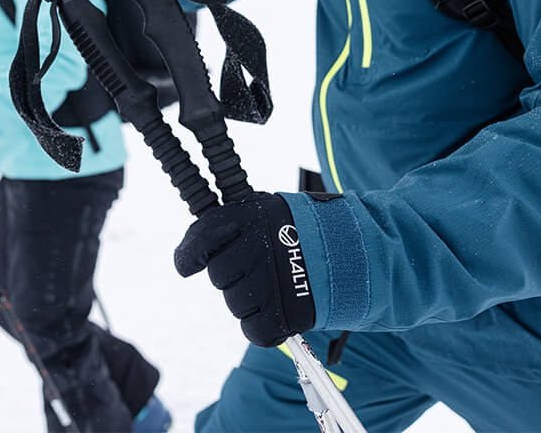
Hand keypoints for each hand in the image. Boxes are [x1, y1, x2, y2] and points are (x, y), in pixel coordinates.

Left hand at [174, 191, 315, 346]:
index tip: (187, 265)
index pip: (203, 235)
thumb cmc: (303, 230)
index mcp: (251, 215)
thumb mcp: (267, 210)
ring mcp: (270, 281)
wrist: (353, 251)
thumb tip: (190, 252)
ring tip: (275, 284)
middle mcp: (257, 246)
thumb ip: (232, 224)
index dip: (189, 254)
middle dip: (232, 276)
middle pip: (219, 274)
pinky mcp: (284, 313)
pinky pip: (253, 330)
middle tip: (257, 268)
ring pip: (234, 302)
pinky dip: (263, 326)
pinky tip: (278, 310)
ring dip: (249, 299)